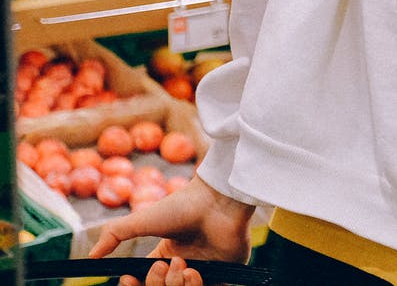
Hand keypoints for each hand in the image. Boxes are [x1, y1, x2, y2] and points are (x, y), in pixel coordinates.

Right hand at [90, 177, 253, 285]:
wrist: (217, 200)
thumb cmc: (181, 206)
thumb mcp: (140, 221)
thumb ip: (113, 236)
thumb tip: (90, 257)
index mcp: (165, 258)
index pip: (144, 285)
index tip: (129, 279)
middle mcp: (183, 267)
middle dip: (156, 283)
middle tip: (164, 265)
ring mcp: (204, 272)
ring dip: (175, 285)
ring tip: (182, 265)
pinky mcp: (224, 275)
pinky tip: (194, 272)